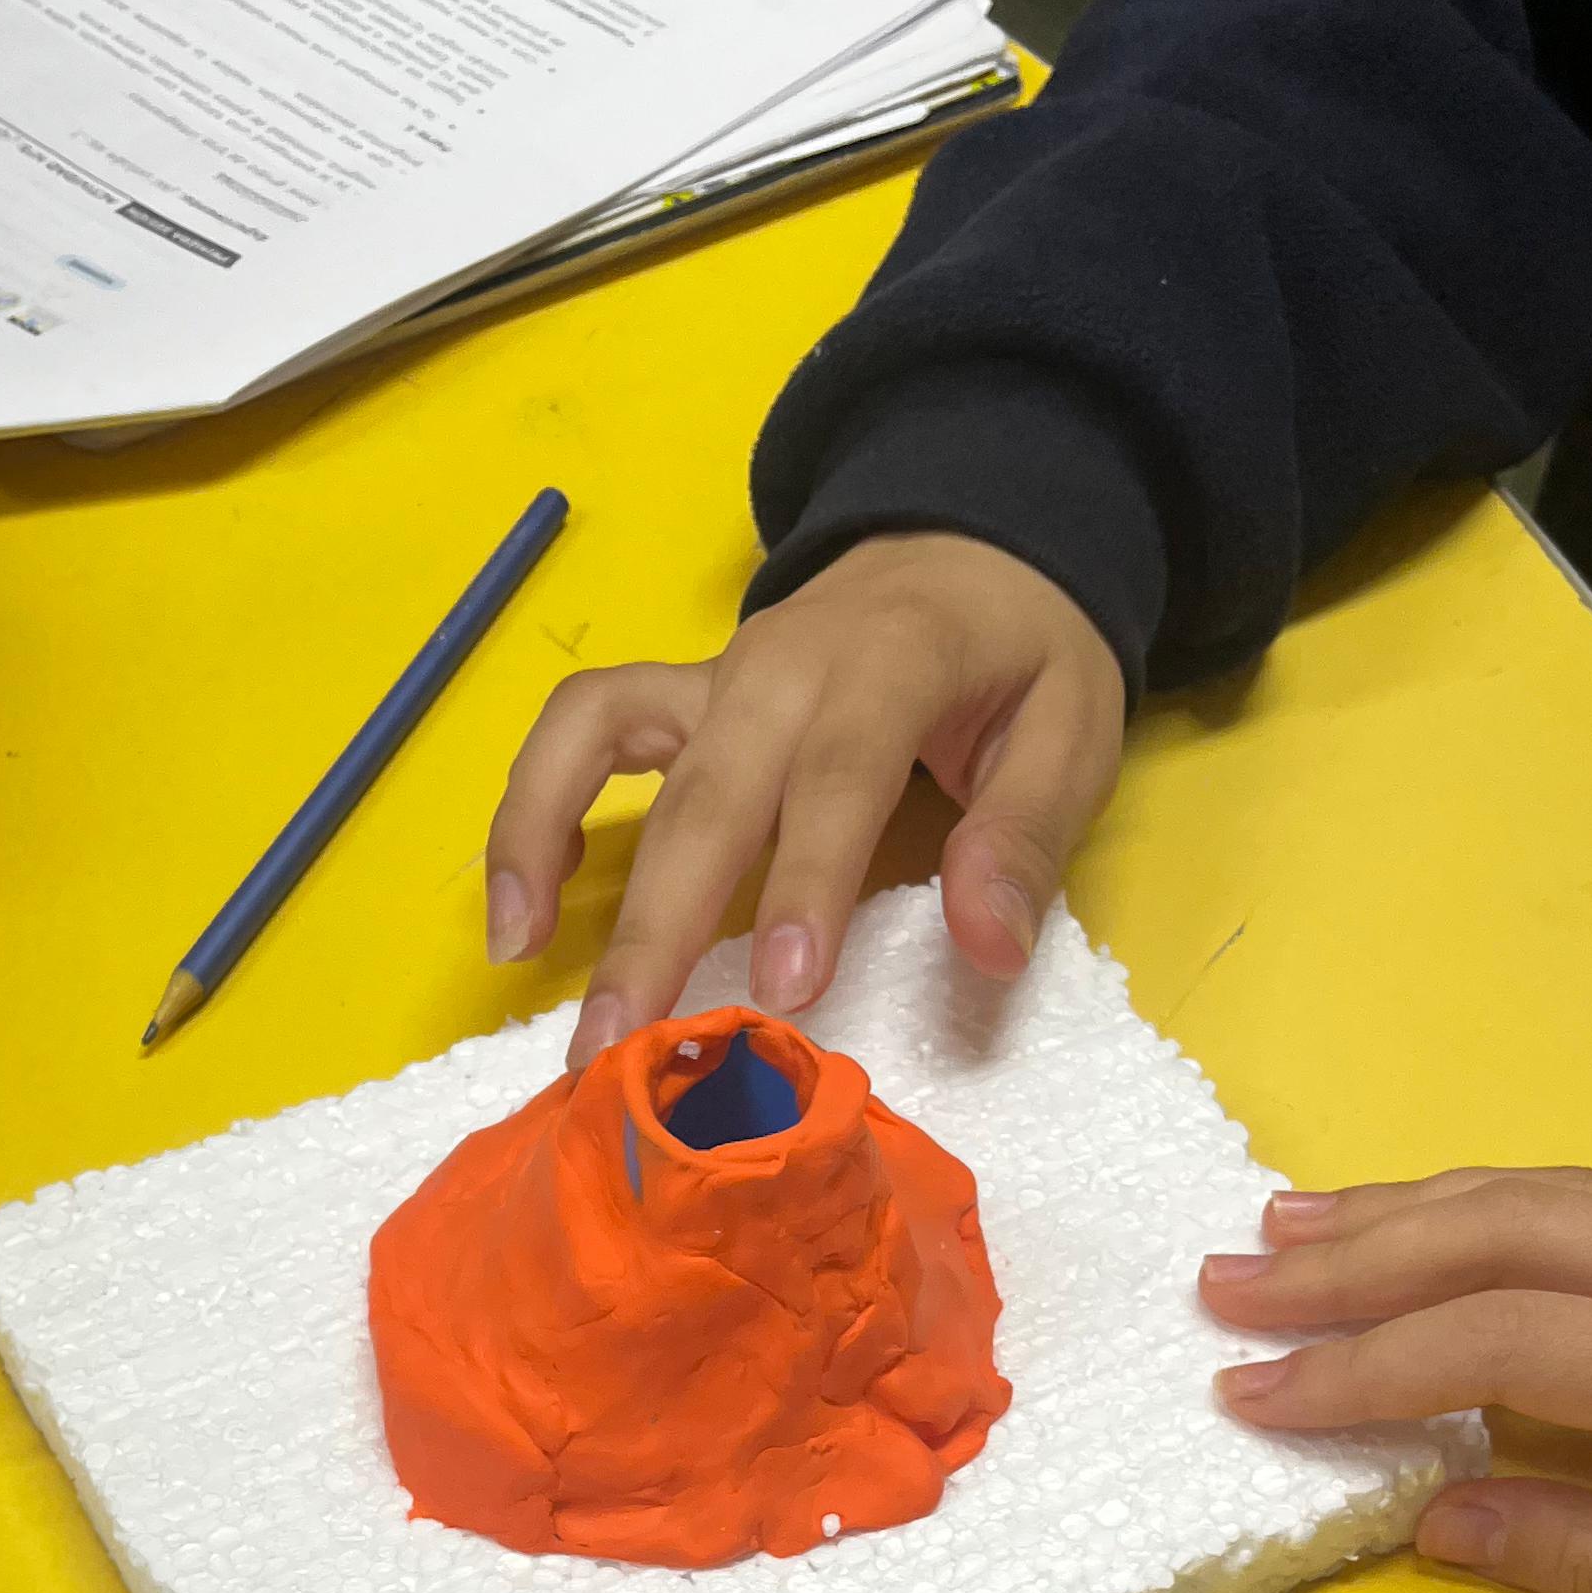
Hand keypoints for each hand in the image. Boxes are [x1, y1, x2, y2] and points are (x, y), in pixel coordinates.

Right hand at [485, 534, 1125, 1070]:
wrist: (971, 546)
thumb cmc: (1021, 653)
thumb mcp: (1072, 726)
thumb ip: (1026, 835)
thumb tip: (987, 947)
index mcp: (891, 660)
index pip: (839, 772)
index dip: (808, 881)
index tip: (785, 988)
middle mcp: (782, 662)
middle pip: (707, 791)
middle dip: (658, 924)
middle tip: (623, 1046)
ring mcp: (716, 676)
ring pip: (611, 750)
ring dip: (551, 851)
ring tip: (526, 968)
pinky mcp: (681, 697)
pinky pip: (580, 731)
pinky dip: (532, 807)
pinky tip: (520, 909)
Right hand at [1198, 1167, 1591, 1592]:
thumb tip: (1429, 1524)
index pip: (1502, 1344)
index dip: (1360, 1370)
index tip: (1246, 1399)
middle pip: (1512, 1233)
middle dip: (1354, 1257)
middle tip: (1224, 1284)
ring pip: (1561, 1197)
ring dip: (1418, 1208)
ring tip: (1293, 1230)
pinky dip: (1507, 1205)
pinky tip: (1452, 1225)